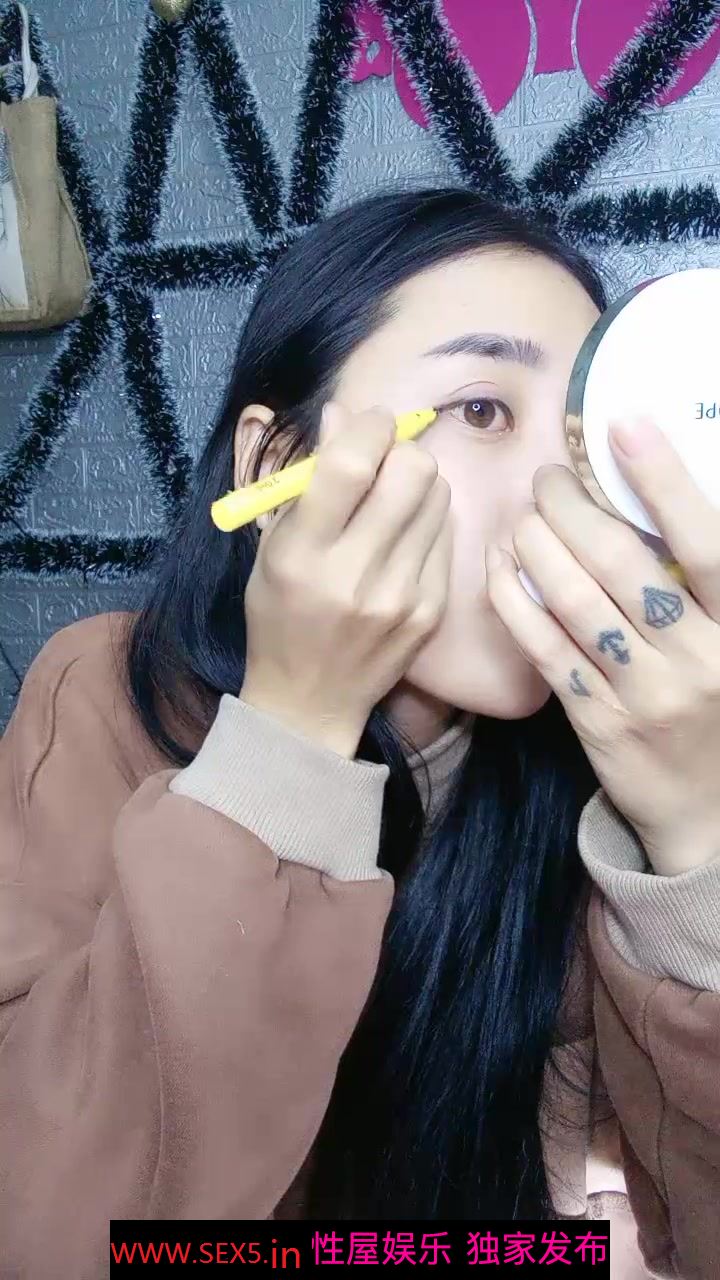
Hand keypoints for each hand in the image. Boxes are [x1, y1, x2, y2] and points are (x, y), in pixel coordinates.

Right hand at [241, 402, 451, 756]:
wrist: (311, 699)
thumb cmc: (281, 613)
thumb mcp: (273, 547)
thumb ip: (306, 481)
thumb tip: (344, 414)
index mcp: (303, 554)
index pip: (352, 465)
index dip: (368, 428)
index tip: (367, 425)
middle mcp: (355, 575)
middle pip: (412, 472)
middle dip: (400, 450)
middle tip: (384, 462)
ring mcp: (400, 596)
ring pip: (438, 496)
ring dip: (418, 483)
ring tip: (391, 502)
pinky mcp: (431, 610)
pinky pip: (446, 534)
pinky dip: (426, 522)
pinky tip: (402, 539)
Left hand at [485, 417, 719, 875]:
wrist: (713, 812)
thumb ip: (707, 583)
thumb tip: (660, 503)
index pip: (708, 544)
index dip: (666, 482)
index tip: (625, 427)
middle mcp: (697, 659)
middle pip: (622, 565)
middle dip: (574, 509)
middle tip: (547, 477)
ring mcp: (642, 694)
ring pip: (576, 604)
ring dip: (538, 547)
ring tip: (523, 514)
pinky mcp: (597, 722)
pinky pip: (546, 650)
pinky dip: (517, 602)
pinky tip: (501, 567)